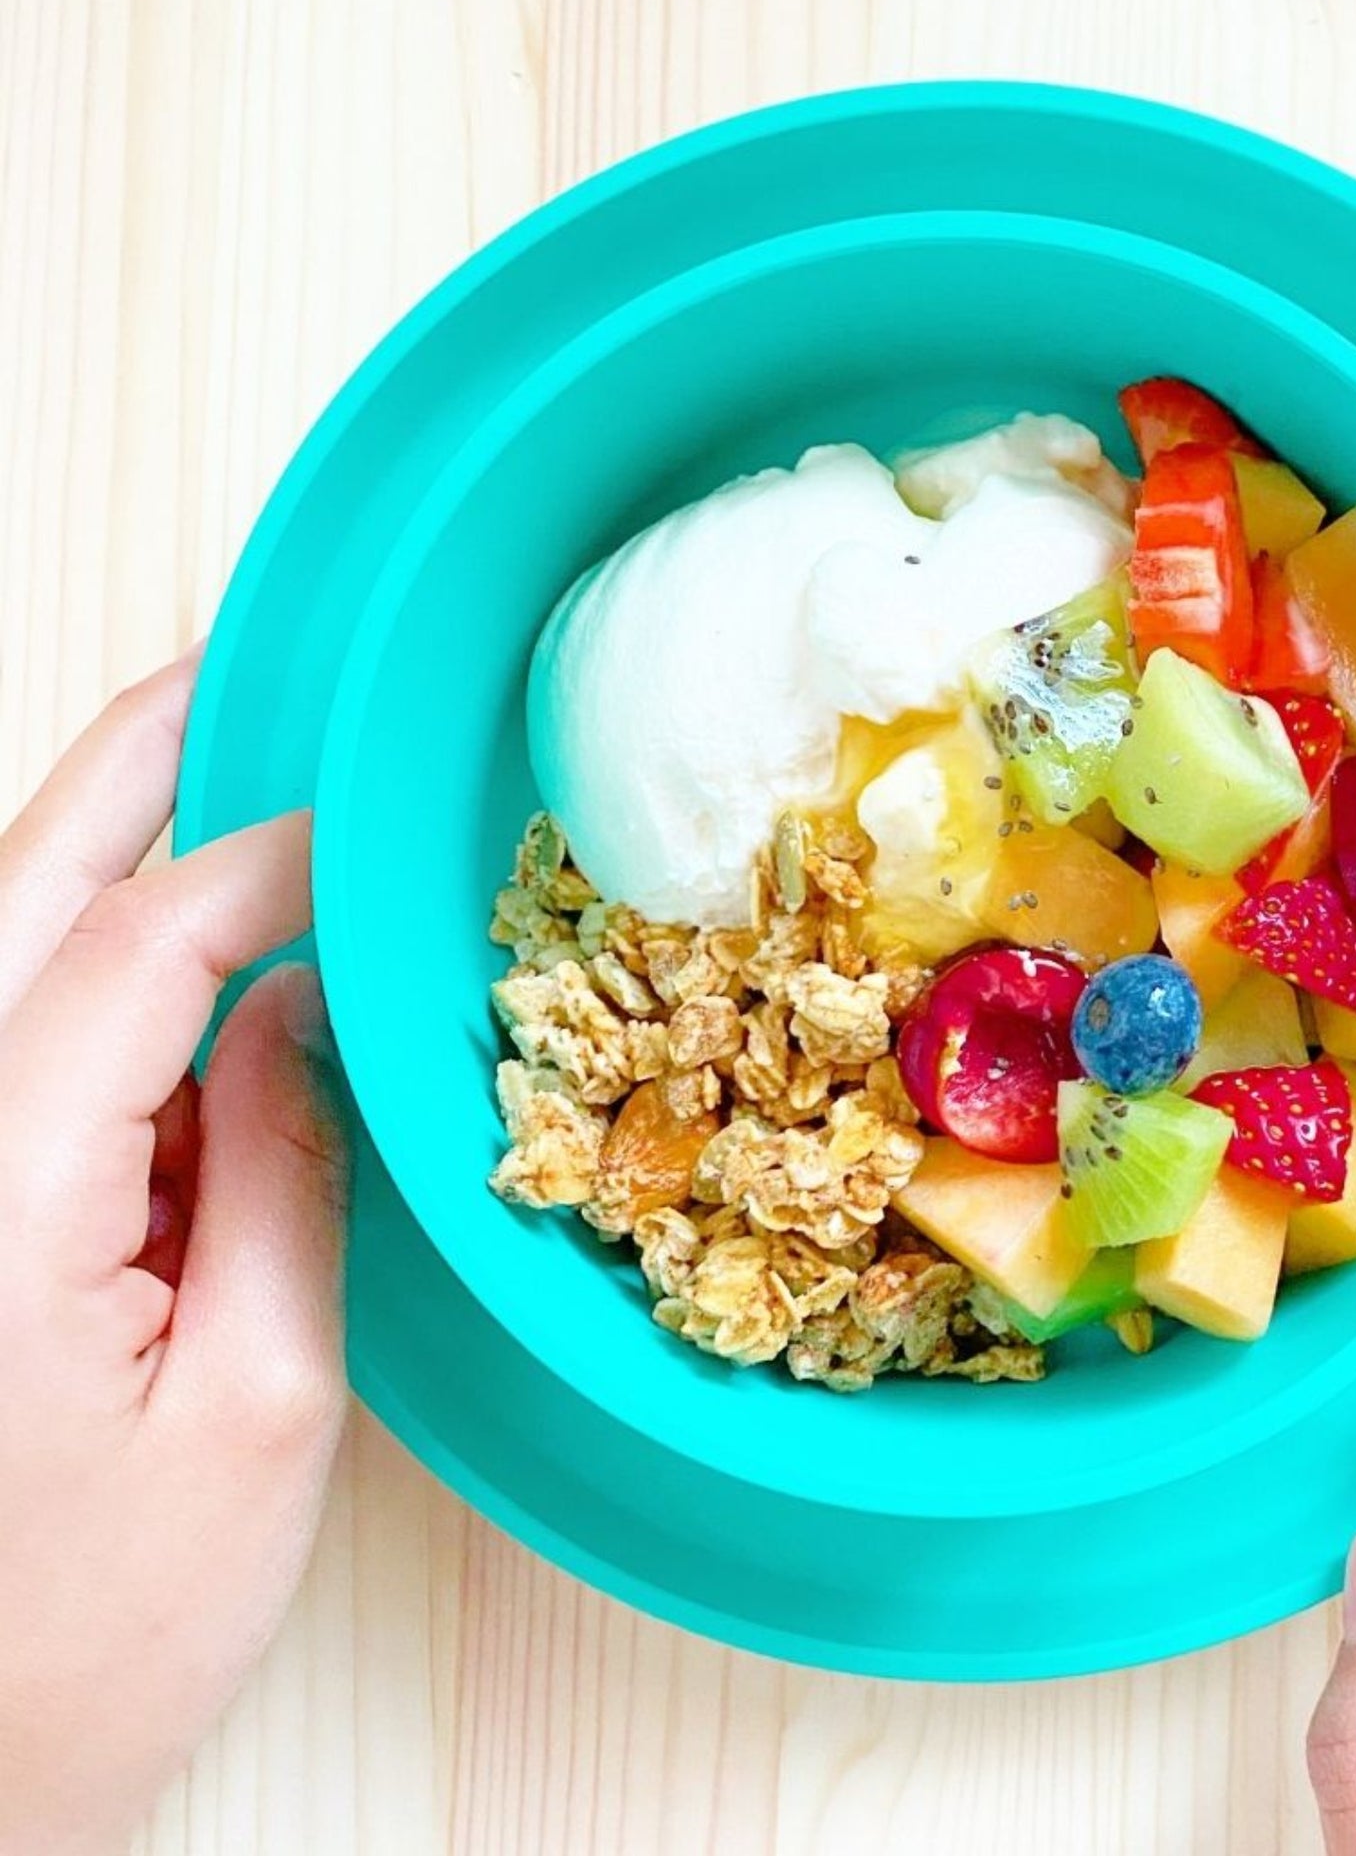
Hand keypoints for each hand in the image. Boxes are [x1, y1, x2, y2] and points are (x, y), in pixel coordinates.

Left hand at [0, 652, 347, 1855]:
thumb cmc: (87, 1637)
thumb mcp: (254, 1412)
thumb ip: (282, 1180)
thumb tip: (302, 1013)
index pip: (130, 952)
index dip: (260, 862)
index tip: (367, 823)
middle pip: (11, 899)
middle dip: (126, 769)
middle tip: (228, 671)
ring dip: (99, 855)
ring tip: (216, 778)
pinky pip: (9, 1049)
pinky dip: (92, 973)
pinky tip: (189, 967)